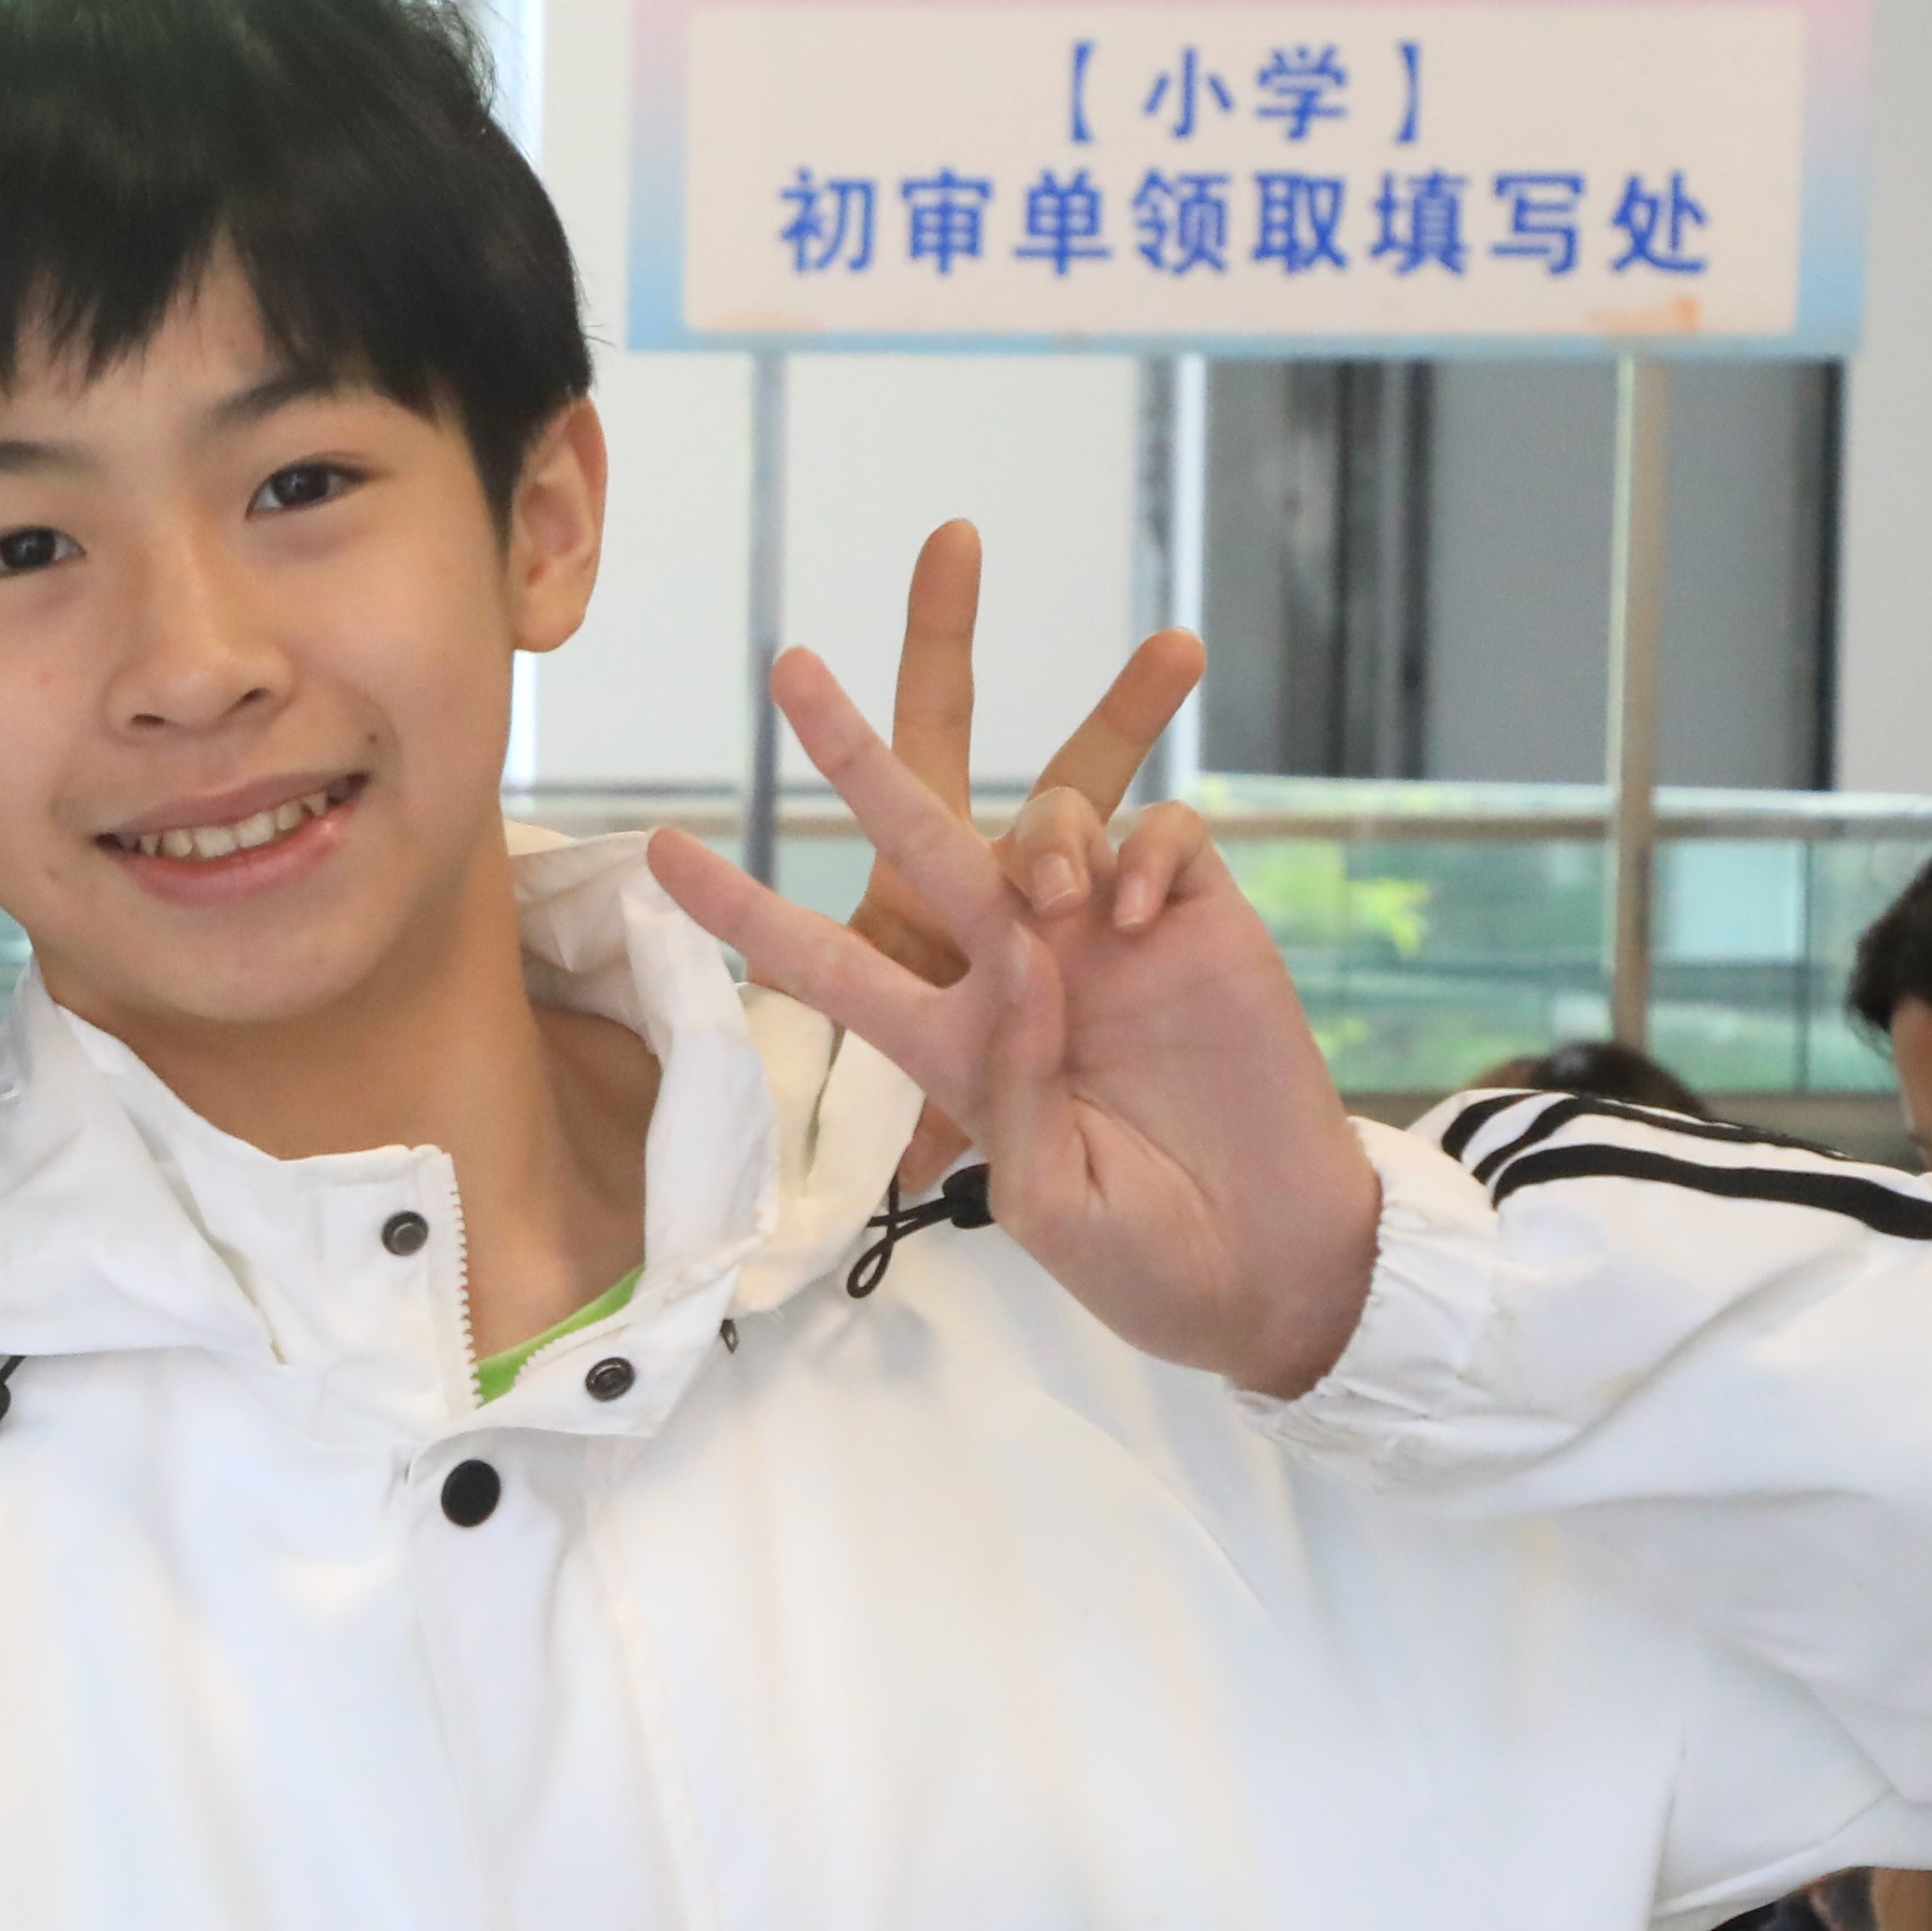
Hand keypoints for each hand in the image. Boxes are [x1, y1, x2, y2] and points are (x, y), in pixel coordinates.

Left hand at [650, 648, 1382, 1396]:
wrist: (1272, 1260)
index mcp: (949, 1043)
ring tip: (1059, 902)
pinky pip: (1162, 834)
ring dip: (1041, 838)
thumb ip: (1012, 1094)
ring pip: (1046, 820)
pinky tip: (1143, 912)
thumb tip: (1021, 966)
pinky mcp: (1196, 918)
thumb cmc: (1146, 1255)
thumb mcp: (1053, 1205)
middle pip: (918, 835)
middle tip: (790, 669)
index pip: (825, 966)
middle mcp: (1014, 969)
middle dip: (851, 751)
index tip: (659, 851)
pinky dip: (1147, 849)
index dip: (744, 912)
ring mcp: (1105, 936)